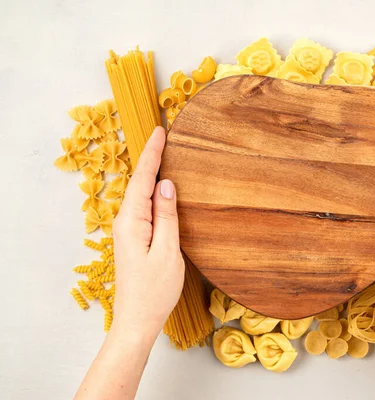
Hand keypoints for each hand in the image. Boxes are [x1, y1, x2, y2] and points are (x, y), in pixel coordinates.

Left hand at [112, 126, 183, 339]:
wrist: (137, 320)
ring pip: (140, 194)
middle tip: (162, 134)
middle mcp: (126, 222)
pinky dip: (152, 191)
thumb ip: (167, 215)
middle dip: (150, 157)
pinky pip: (143, 206)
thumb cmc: (154, 291)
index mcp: (132, 221)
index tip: (160, 130)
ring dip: (151, 173)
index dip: (152, 153)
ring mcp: (128, 230)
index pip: (143, 179)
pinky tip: (161, 187)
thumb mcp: (168, 251)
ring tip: (163, 153)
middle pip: (138, 182)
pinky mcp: (134, 238)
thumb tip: (166, 184)